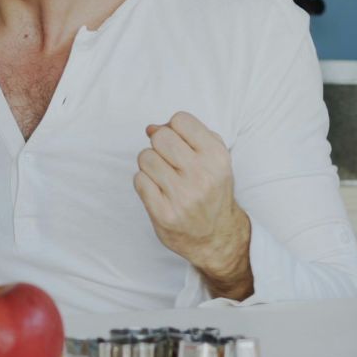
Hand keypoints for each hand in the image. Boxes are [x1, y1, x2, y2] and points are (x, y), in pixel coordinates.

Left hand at [133, 112, 252, 298]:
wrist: (217, 236)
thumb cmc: (212, 190)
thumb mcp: (215, 158)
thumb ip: (189, 135)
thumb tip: (151, 128)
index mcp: (217, 157)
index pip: (180, 120)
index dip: (175, 129)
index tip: (180, 144)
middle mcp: (202, 175)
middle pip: (160, 137)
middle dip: (159, 145)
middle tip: (169, 161)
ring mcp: (182, 196)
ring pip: (145, 157)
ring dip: (150, 165)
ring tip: (165, 177)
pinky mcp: (164, 214)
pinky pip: (139, 180)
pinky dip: (145, 183)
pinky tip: (159, 192)